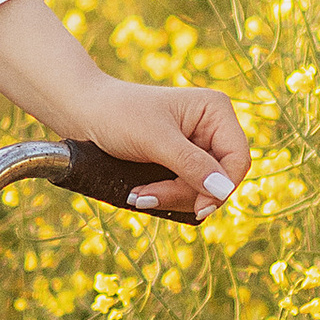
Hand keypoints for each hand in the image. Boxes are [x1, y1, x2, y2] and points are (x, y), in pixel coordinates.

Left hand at [84, 79, 249, 220]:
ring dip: (171, 197)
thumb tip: (223, 190)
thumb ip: (190, 165)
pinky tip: (141, 195)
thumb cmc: (116, 115)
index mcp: (216, 111)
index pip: (238, 159)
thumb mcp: (155, 140)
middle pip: (219, 179)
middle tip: (147, 198)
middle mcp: (212, 127)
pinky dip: (165, 195)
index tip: (199, 209)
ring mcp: (197, 146)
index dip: (222, 187)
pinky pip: (185, 189)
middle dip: (186, 194)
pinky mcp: (181, 162)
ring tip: (137, 195)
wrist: (82, 112)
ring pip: (202, 189)